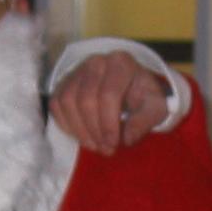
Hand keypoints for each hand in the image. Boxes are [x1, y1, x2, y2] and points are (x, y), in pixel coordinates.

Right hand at [48, 52, 171, 153]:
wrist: (132, 88)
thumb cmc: (144, 97)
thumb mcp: (155, 108)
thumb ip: (144, 122)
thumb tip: (126, 138)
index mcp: (121, 64)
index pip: (108, 94)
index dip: (108, 124)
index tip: (113, 144)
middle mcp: (96, 62)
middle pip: (86, 99)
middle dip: (94, 130)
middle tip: (104, 149)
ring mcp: (77, 71)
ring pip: (68, 101)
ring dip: (79, 130)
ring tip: (94, 145)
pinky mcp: (64, 82)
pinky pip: (56, 104)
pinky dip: (66, 125)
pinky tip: (81, 136)